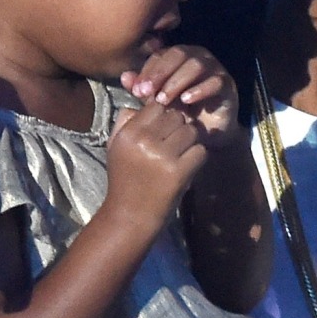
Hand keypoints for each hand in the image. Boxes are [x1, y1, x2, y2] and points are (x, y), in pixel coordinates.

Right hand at [105, 94, 207, 235]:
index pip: (156, 106)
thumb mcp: (115, 147)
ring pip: (191, 131)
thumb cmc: (124, 180)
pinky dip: (198, 158)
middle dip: (179, 127)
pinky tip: (188, 166)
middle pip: (176, 116)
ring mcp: (162, 156)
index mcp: (129, 133)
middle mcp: (144, 140)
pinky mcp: (178, 171)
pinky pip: (200, 151)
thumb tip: (145, 102)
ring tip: (181, 155)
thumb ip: (126, 121)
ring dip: (190, 142)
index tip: (165, 128)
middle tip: (175, 143)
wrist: (130, 215)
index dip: (164, 115)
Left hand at [123, 45, 243, 152]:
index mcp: (180, 57)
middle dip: (160, 73)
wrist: (206, 134)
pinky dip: (199, 89)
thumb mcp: (156, 102)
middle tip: (148, 93)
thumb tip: (124, 77)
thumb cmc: (180, 114)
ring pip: (196, 65)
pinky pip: (215, 81)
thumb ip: (142, 89)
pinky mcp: (228, 85)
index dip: (148, 71)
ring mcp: (215, 69)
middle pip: (179, 54)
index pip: (161, 55)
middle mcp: (198, 57)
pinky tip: (186, 101)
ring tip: (164, 100)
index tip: (136, 90)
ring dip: (177, 81)